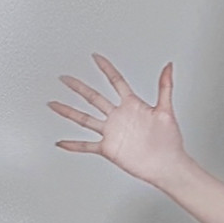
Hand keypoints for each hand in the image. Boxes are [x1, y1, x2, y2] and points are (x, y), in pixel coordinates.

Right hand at [50, 55, 186, 187]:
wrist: (167, 165)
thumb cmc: (169, 141)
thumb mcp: (166, 111)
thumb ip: (165, 87)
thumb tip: (169, 67)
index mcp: (132, 105)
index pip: (116, 82)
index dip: (106, 69)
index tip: (96, 57)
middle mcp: (119, 117)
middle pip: (94, 97)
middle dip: (78, 87)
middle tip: (64, 77)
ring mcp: (112, 132)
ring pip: (85, 119)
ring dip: (69, 112)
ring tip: (53, 104)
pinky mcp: (109, 149)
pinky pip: (87, 146)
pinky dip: (74, 145)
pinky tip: (62, 143)